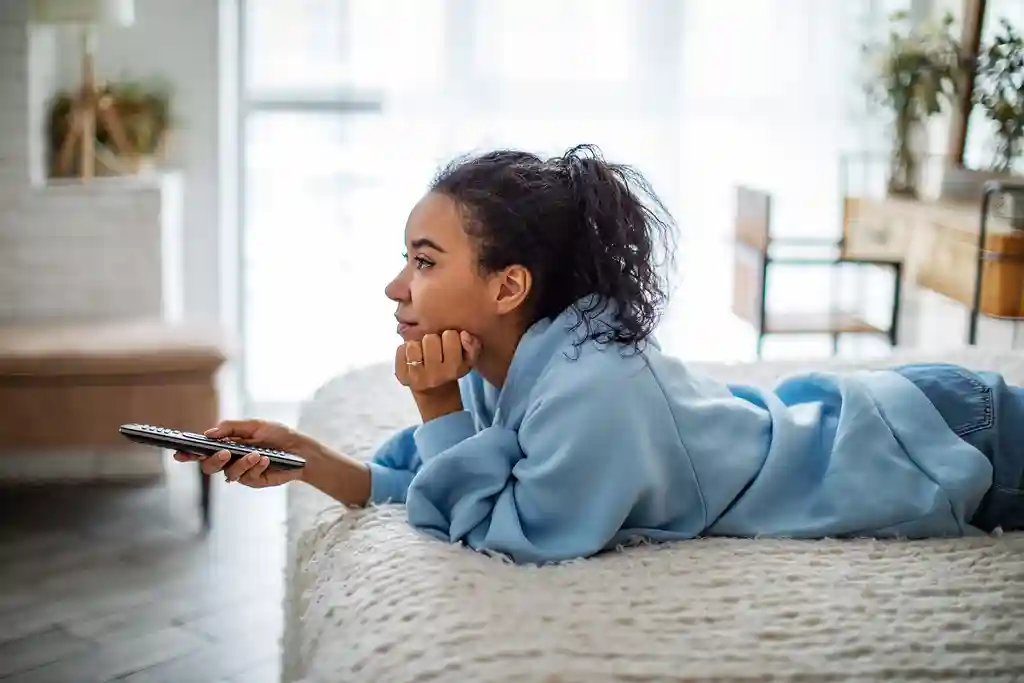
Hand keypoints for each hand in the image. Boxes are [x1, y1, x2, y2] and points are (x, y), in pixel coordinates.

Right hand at [172, 419, 308, 487]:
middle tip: (225, 452)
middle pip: (208, 467)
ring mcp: (241, 472)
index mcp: (226, 445)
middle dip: (213, 460)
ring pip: (228, 474)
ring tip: (257, 454)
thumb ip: (231, 428)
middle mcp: (230, 460)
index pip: (203, 450)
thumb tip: (209, 434)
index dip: (188, 453)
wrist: (300, 449)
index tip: (179, 453)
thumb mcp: (255, 425)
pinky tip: (266, 459)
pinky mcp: (254, 481)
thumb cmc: (277, 434)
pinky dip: (256, 467)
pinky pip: (248, 477)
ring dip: (241, 463)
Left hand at [395, 330, 479, 394]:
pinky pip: (400, 349)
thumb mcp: (468, 362)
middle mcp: (434, 376)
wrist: (435, 395)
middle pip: (430, 338)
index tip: (449, 346)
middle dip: (433, 340)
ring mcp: (415, 377)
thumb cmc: (452, 372)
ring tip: (423, 353)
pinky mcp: (402, 376)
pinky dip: (405, 350)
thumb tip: (464, 334)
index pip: (450, 335)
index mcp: (453, 370)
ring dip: (418, 345)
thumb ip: (472, 346)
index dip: (450, 337)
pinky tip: (413, 359)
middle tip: (435, 350)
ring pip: (413, 343)